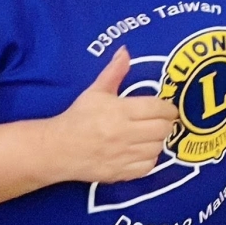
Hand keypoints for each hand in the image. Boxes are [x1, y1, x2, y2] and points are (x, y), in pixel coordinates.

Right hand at [44, 47, 180, 184]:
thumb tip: (125, 52)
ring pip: (158, 147)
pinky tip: (141, 151)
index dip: (168, 108)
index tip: (166, 108)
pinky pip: (148, 166)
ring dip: (157, 140)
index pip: (158, 108)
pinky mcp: (121, 173)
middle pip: (163, 128)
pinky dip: (149, 159)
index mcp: (120, 111)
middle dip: (166, 123)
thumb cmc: (78, 117)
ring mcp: (123, 155)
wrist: (58, 149)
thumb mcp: (96, 91)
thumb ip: (114, 72)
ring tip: (149, 135)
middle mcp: (125, 133)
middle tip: (160, 121)